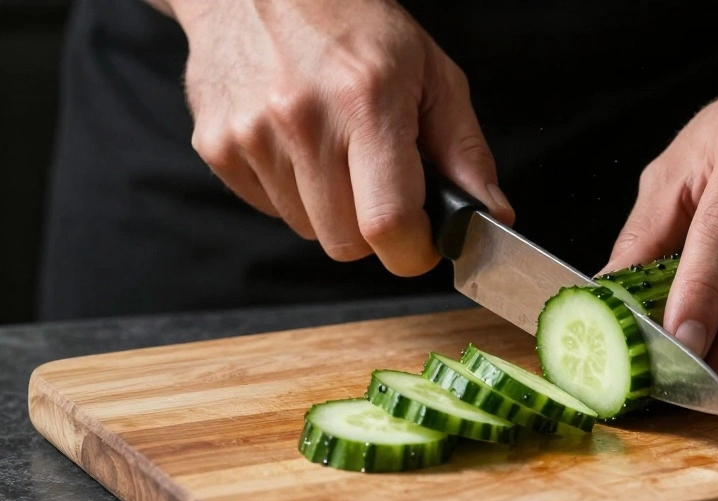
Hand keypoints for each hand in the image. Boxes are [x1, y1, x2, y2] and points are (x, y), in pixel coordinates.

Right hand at [171, 0, 512, 275]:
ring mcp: (251, 136)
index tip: (424, 242)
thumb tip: (490, 212)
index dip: (414, 250)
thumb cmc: (350, 21)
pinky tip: (299, 146)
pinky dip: (292, 193)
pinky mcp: (217, 146)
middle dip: (375, 231)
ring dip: (332, 211)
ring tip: (336, 152)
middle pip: (346, 243)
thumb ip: (465, 150)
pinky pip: (269, 210)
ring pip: (308, 230)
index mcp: (366, 101)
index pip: (390, 223)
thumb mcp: (431, 72)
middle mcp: (303, 120)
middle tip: (382, 186)